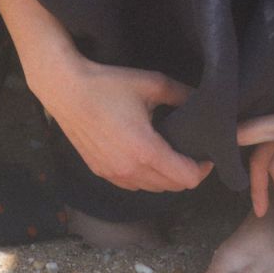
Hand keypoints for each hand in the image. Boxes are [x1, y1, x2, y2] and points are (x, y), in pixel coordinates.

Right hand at [27, 53, 214, 195]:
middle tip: (190, 153)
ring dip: (165, 178)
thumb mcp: (152, 84)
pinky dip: (145, 178)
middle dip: (186, 173)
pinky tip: (144, 157)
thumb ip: (182, 94)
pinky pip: (132, 185)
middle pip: (172, 188)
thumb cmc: (109, 84)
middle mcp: (130, 170)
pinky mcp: (101, 172)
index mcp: (146, 150)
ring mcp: (114, 174)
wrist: (67, 90)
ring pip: (151, 189)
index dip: (202, 169)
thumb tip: (203, 100)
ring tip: (169, 154)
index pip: (187, 178)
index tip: (205, 155)